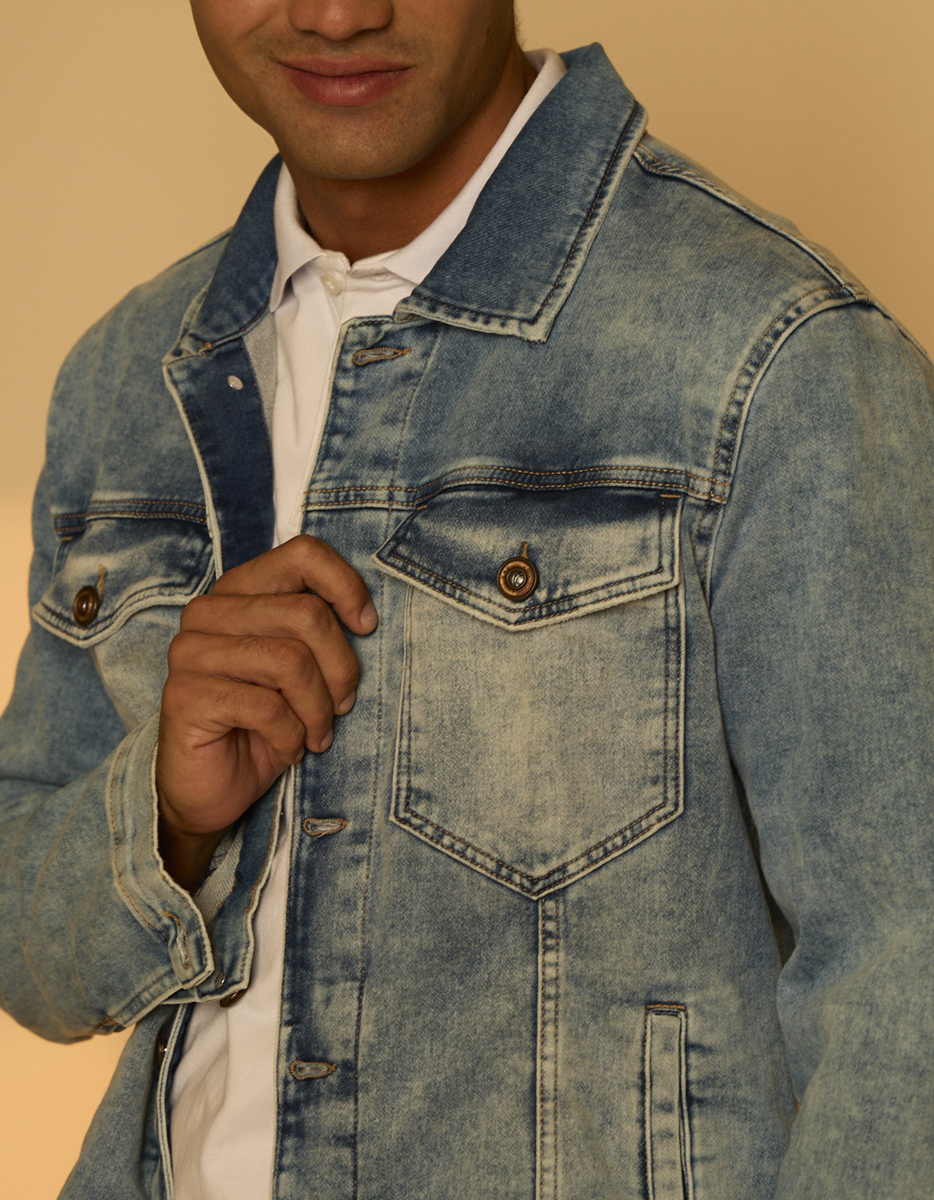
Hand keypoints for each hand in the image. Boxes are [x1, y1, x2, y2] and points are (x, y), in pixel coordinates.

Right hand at [156, 536, 376, 888]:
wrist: (212, 789)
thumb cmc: (264, 725)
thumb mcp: (300, 670)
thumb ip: (317, 631)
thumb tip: (364, 618)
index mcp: (239, 592)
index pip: (302, 555)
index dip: (345, 587)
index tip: (366, 626)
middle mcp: (209, 612)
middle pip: (306, 615)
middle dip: (340, 669)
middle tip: (342, 706)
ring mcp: (191, 652)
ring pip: (290, 661)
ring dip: (318, 709)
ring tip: (317, 734)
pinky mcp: (186, 695)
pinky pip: (267, 707)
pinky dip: (292, 737)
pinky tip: (288, 749)